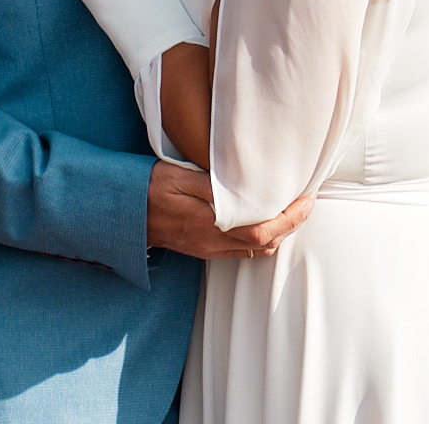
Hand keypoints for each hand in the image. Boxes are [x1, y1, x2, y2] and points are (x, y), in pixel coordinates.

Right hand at [146, 162, 312, 258]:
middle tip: (306, 201)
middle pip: (266, 245)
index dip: (290, 219)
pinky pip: (242, 251)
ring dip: (278, 232)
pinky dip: (261, 236)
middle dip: (291, 225)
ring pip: (256, 252)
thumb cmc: (149, 189)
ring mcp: (209, 249)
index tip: (306, 200)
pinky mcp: (204, 249)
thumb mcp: (179, 177)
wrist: (122, 215)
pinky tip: (264, 217)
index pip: (262, 232)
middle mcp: (213, 243)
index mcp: (210, 226)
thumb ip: (212, 185)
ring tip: (290, 207)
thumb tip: (247, 188)